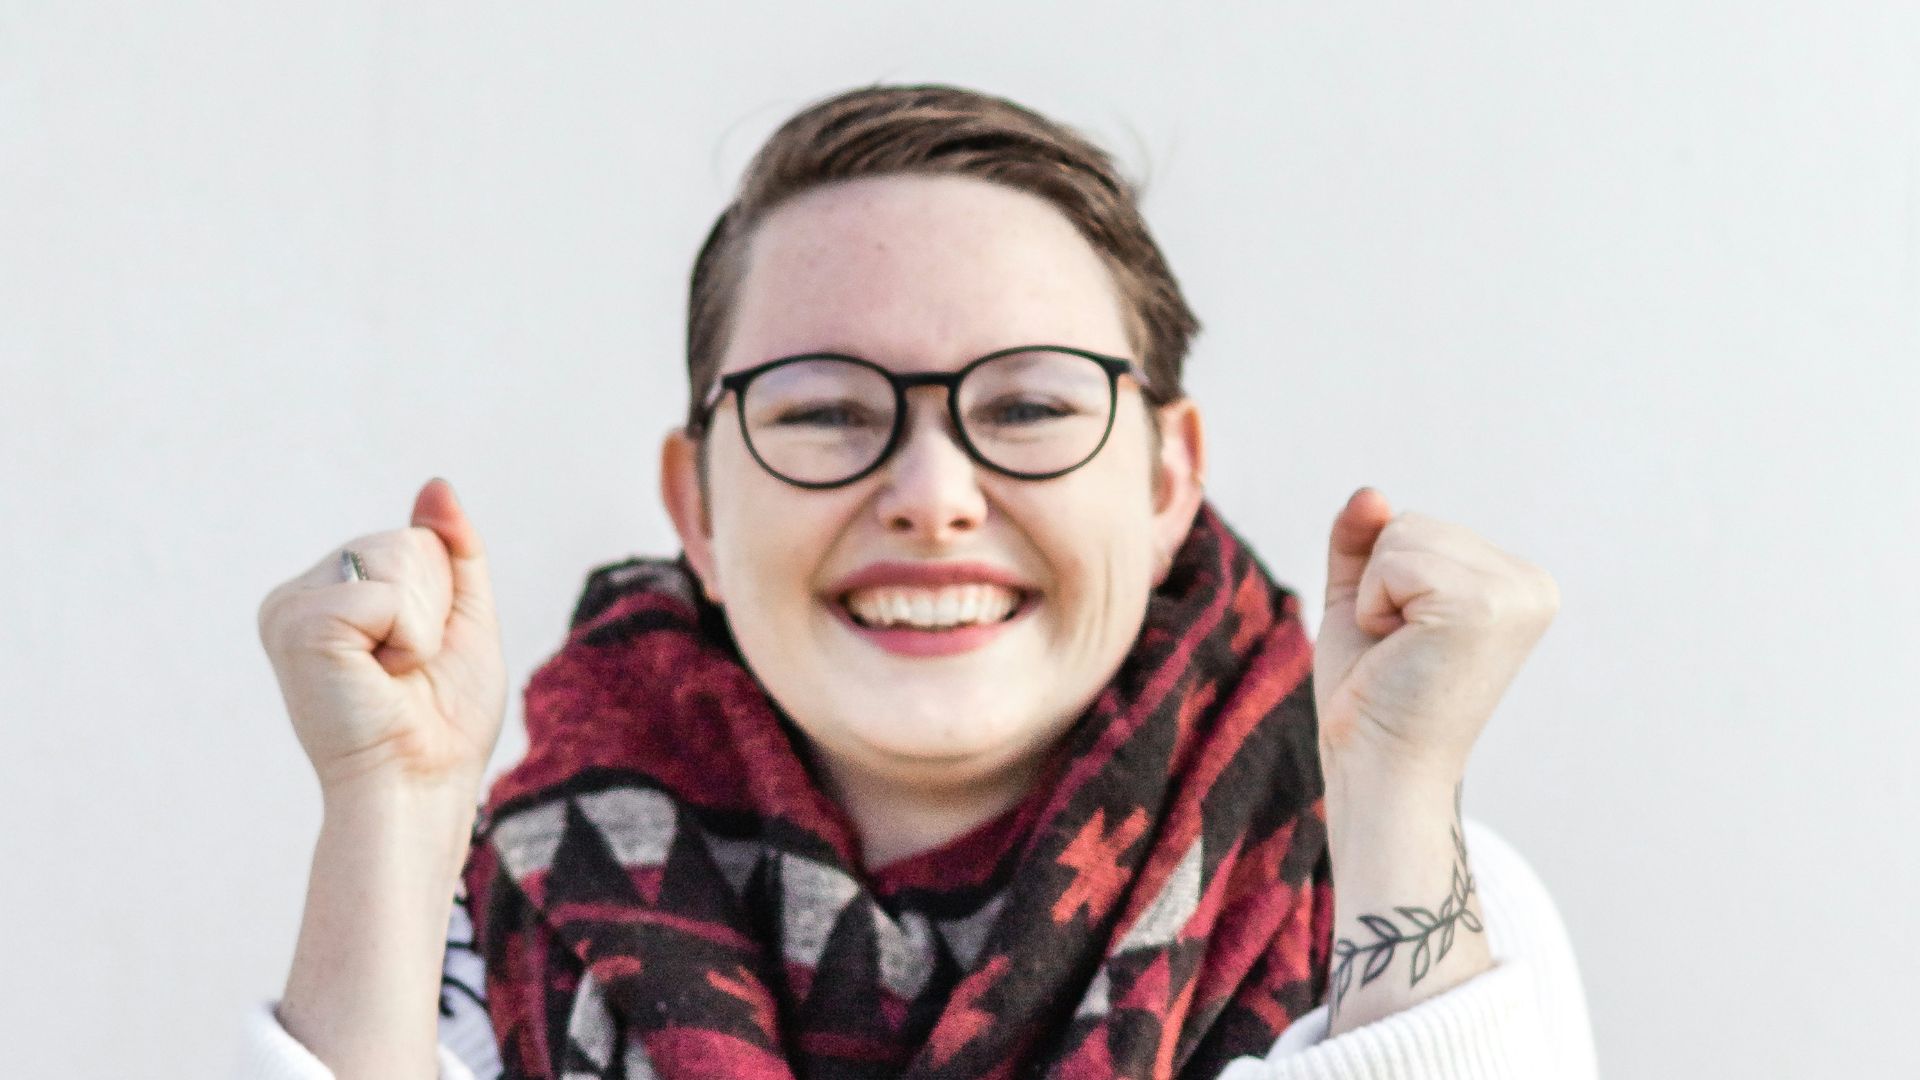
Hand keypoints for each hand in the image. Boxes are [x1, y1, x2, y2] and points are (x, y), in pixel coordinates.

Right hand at [257, 478, 506, 796]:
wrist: (420, 787)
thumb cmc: (441, 721)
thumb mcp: (462, 620)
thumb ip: (452, 551)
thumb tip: (436, 484)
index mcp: (329, 594)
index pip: (414, 540)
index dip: (441, 600)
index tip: (415, 658)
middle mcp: (298, 596)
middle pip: (406, 541)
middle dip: (433, 608)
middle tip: (405, 671)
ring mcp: (289, 608)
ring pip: (398, 557)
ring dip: (422, 624)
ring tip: (392, 674)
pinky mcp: (298, 624)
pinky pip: (388, 593)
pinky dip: (409, 638)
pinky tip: (380, 677)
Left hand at [1314, 488, 1559, 781]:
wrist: (1377, 766)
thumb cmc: (1372, 694)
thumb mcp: (1362, 601)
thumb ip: (1363, 543)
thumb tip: (1369, 493)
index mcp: (1518, 582)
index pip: (1418, 526)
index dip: (1384, 582)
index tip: (1407, 642)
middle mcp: (1531, 584)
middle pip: (1410, 522)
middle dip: (1379, 585)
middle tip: (1400, 650)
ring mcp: (1514, 594)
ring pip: (1399, 534)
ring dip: (1375, 597)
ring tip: (1401, 651)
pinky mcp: (1483, 606)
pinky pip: (1392, 562)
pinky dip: (1373, 607)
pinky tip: (1398, 650)